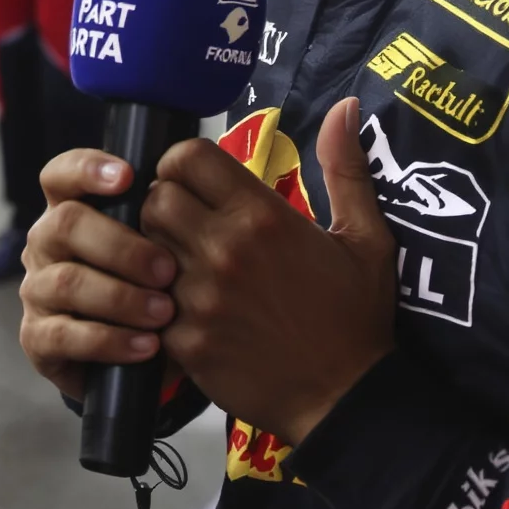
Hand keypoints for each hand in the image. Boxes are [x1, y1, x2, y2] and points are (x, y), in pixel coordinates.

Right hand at [19, 150, 180, 402]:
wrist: (130, 360)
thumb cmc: (147, 288)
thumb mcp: (152, 248)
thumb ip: (156, 219)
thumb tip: (185, 193)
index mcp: (68, 210)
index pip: (60, 174)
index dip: (87, 169)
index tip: (128, 177)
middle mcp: (45, 244)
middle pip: (66, 223)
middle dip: (121, 245)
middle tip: (167, 269)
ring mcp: (36, 291)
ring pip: (67, 281)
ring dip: (121, 297)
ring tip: (165, 312)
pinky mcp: (36, 339)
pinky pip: (65, 336)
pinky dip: (110, 340)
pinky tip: (147, 346)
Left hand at [142, 98, 396, 445]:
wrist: (348, 402)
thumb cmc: (357, 316)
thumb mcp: (366, 238)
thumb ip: (346, 168)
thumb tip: (347, 106)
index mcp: (262, 216)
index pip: (187, 158)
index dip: (184, 164)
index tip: (196, 182)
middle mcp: (224, 249)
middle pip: (154, 197)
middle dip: (164, 203)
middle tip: (185, 223)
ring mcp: (200, 297)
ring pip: (142, 248)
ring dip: (154, 250)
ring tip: (178, 262)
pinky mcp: (185, 341)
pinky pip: (146, 302)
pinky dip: (155, 301)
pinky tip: (179, 308)